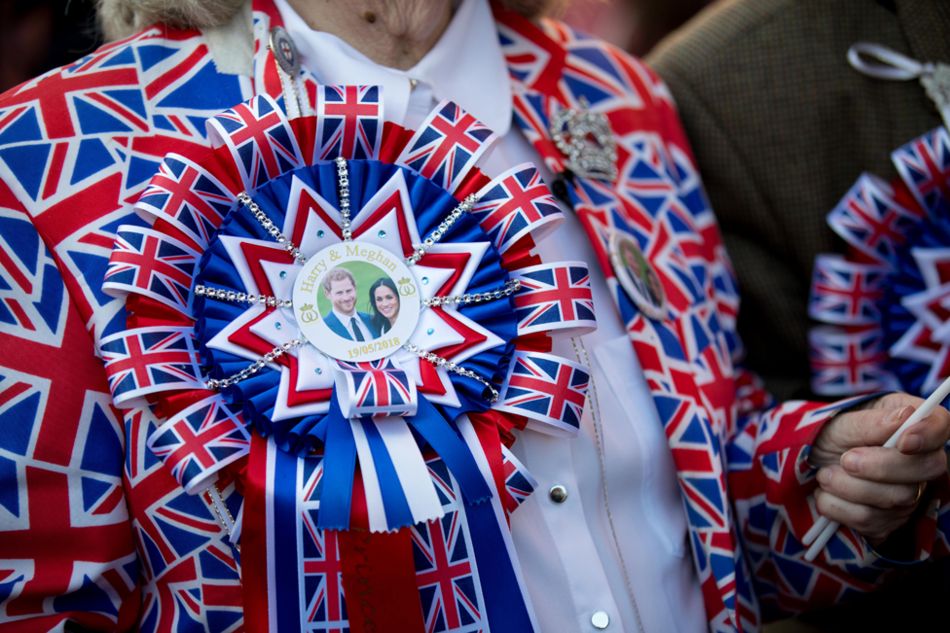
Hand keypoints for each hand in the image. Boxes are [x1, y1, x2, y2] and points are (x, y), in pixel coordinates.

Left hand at [809, 393, 949, 543]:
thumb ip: (870, 422)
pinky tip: (827, 493)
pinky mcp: (891, 520)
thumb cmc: (830, 438)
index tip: (903, 442)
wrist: (809, 467)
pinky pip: (875, 522)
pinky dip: (841, 508)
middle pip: (926, 468)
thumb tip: (905, 417)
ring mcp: (909, 492)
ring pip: (898, 500)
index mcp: (909, 422)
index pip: (941, 424)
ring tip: (825, 475)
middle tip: (845, 460)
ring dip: (850, 488)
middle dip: (880, 468)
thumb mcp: (840, 424)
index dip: (928, 435)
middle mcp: (919, 458)